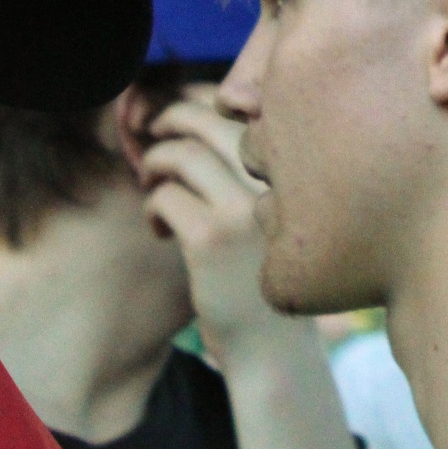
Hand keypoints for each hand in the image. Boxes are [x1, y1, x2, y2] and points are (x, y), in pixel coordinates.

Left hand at [139, 87, 294, 362]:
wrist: (276, 346)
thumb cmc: (271, 271)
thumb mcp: (272, 210)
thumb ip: (247, 167)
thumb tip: (197, 117)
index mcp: (297, 165)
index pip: (241, 106)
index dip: (200, 102)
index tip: (178, 122)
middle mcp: (277, 178)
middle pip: (208, 117)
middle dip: (169, 118)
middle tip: (150, 133)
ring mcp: (246, 206)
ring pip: (181, 153)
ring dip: (154, 163)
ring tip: (151, 185)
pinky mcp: (212, 238)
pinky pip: (166, 196)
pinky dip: (153, 205)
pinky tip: (159, 228)